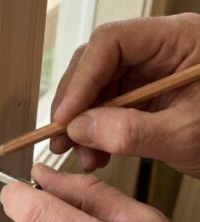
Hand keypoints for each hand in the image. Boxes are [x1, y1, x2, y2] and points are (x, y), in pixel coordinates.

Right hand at [50, 13, 199, 177]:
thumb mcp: (187, 133)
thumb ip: (131, 131)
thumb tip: (80, 127)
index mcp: (178, 40)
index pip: (111, 44)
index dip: (81, 79)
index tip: (65, 116)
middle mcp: (157, 52)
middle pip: (96, 67)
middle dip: (76, 106)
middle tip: (63, 137)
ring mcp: (147, 76)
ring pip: (96, 92)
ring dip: (82, 125)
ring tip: (82, 154)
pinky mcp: (142, 98)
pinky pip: (106, 110)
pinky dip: (95, 134)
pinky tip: (94, 153)